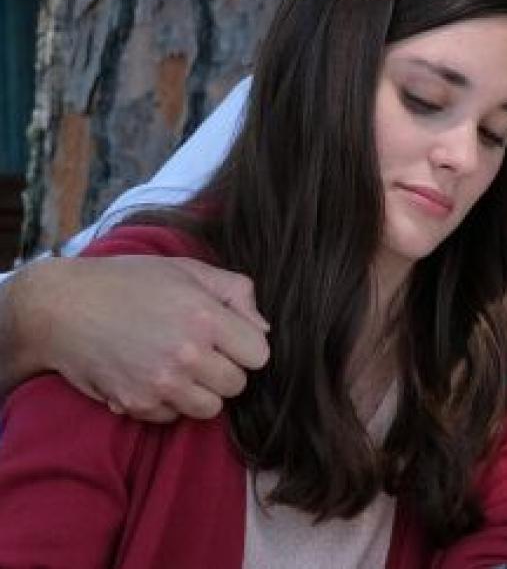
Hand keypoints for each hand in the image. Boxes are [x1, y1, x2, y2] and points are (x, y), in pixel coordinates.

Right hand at [17, 256, 269, 420]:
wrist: (61, 306)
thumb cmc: (129, 282)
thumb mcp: (187, 271)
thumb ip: (236, 292)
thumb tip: (263, 328)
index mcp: (205, 317)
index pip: (260, 354)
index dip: (246, 346)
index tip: (227, 337)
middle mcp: (187, 354)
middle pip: (237, 384)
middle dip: (224, 370)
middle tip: (200, 352)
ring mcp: (161, 383)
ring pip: (210, 408)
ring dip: (200, 391)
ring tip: (179, 367)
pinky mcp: (136, 403)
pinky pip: (173, 417)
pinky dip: (168, 403)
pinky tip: (151, 377)